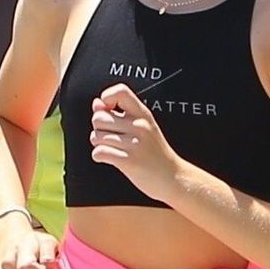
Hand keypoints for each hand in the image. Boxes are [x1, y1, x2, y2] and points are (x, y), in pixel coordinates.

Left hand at [90, 83, 179, 200]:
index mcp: (143, 114)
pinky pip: (99, 152)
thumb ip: (119, 114)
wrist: (172, 177)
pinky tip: (108, 158)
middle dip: (98, 129)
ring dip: (98, 144)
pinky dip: (99, 156)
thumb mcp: (143, 128)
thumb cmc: (155, 153)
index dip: (107, 98)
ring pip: (96, 136)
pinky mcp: (129, 161)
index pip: (120, 91)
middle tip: (109, 137)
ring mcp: (135, 144)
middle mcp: (139, 126)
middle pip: (99, 118)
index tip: (109, 112)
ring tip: (111, 149)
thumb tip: (97, 104)